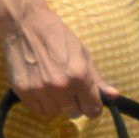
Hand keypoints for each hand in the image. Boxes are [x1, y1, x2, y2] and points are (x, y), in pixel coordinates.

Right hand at [0, 0, 107, 116]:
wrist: (25, 23)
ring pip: (54, 113)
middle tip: (67, 90)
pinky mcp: (23, 91)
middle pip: (73, 113)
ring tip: (51, 87)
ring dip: (55, 104)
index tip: (87, 102)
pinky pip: (37, 111)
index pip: (93, 110)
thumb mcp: (83, 53)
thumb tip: (114, 96)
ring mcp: (41, 89)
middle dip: (73, 104)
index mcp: (80, 76)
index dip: (92, 107)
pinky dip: (40, 104)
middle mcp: (62, 86)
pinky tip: (40, 88)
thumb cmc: (58, 36)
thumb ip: (98, 78)